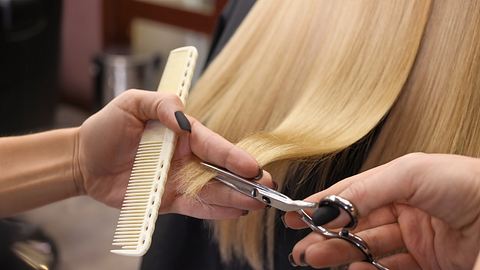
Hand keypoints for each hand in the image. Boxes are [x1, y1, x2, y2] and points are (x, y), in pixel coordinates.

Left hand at [76, 89, 272, 218]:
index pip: (212, 144)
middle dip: (245, 180)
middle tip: (268, 188)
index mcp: (183, 133)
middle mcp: (186, 157)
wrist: (84, 160)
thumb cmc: (107, 127)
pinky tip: (234, 213)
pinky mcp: (169, 200)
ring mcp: (179, 180)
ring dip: (235, 198)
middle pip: (220, 170)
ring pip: (212, 191)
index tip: (251, 166)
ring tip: (256, 205)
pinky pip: (195, 207)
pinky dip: (214, 211)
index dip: (232, 155)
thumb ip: (160, 104)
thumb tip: (183, 116)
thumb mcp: (131, 103)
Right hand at [285, 153, 479, 268]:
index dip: (323, 204)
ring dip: (340, 253)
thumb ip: (368, 190)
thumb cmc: (471, 182)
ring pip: (369, 247)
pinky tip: (353, 268)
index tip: (296, 214)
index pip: (354, 194)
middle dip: (325, 235)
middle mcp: (408, 209)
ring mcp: (420, 237)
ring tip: (314, 259)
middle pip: (356, 224)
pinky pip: (392, 267)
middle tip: (302, 248)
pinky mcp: (432, 260)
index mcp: (402, 182)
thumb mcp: (411, 174)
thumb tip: (332, 206)